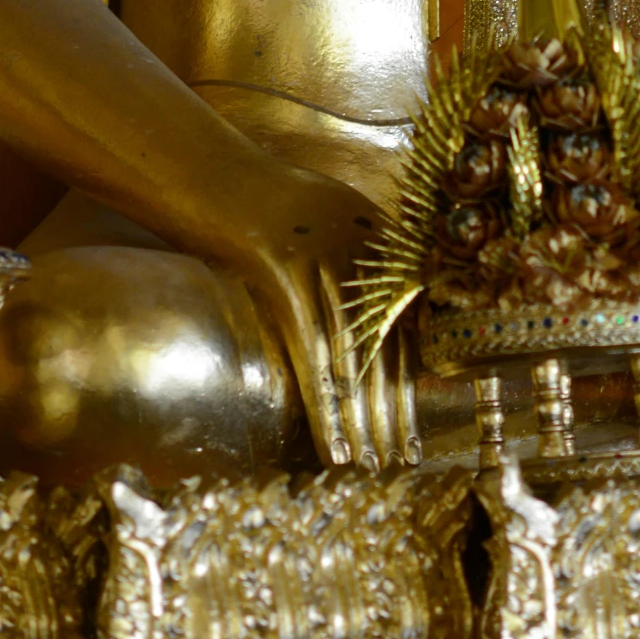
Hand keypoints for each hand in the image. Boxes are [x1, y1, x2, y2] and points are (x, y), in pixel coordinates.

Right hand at [238, 161, 419, 471]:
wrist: (223, 177)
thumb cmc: (271, 206)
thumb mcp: (334, 226)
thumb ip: (363, 268)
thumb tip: (385, 323)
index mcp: (379, 246)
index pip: (405, 332)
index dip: (410, 383)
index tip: (416, 429)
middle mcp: (363, 254)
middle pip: (386, 348)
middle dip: (393, 410)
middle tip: (402, 459)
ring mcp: (325, 260)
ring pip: (355, 357)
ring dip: (365, 417)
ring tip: (373, 461)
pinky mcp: (286, 270)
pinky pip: (313, 350)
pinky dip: (327, 402)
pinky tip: (335, 441)